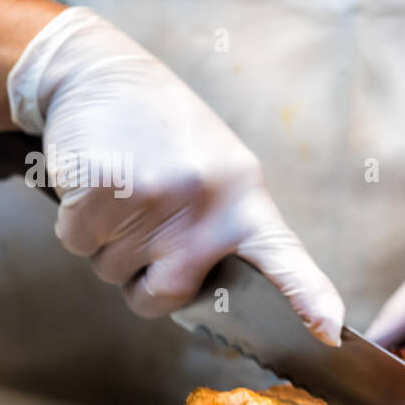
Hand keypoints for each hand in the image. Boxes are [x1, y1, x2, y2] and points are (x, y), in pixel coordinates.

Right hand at [8, 8, 343, 343]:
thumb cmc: (163, 136)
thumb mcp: (217, 174)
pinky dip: (76, 226)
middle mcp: (207, 203)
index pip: (283, 258)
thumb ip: (223, 232)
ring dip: (107, 247)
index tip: (328, 331)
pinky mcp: (101, 192)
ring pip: (114, 273)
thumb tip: (204, 298)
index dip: (308, 298)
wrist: (100, 73)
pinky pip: (78, 246)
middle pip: (169, 295)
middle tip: (141, 238)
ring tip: (121, 193)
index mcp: (245, 199)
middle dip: (143, 285)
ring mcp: (154, 198)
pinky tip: (92, 185)